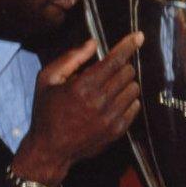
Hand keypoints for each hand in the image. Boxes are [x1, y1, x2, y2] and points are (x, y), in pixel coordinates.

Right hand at [11, 32, 143, 185]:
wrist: (50, 150)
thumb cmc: (46, 111)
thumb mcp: (48, 79)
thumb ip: (71, 58)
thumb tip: (94, 43)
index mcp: (82, 86)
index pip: (114, 60)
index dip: (128, 45)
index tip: (139, 36)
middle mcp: (100, 101)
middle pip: (128, 72)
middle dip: (121, 67)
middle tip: (109, 71)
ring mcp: (111, 118)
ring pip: (134, 89)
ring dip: (125, 84)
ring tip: (110, 88)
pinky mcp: (117, 130)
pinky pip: (135, 106)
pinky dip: (128, 100)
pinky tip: (113, 103)